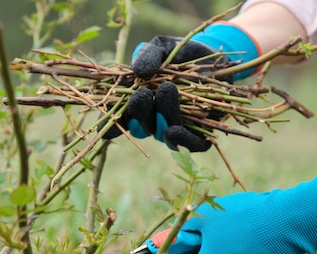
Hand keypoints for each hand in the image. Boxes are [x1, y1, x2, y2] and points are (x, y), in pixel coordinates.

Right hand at [102, 22, 260, 150]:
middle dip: (139, 113)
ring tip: (166, 90)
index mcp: (137, 104)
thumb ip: (149, 55)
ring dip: (162, 116)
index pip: (120, 121)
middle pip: (141, 128)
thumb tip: (139, 73)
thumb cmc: (179, 52)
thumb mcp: (161, 46)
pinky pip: (192, 144)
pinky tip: (174, 130)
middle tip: (141, 95)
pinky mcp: (201, 131)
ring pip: (163, 134)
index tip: (104, 127)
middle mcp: (154, 120)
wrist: (212, 53)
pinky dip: (182, 139)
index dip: (110, 128)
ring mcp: (176, 127)